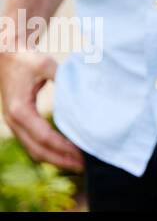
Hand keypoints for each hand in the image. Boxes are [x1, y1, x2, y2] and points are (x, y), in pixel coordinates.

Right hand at [0, 50, 82, 171]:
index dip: (62, 147)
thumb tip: (80, 91)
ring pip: (33, 150)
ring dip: (55, 158)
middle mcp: (14, 121)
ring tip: (78, 163)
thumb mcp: (45, 64)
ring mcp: (15, 124)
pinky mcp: (19, 123)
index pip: (43, 136)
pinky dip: (48, 151)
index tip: (81, 153)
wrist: (8, 54)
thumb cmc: (28, 58)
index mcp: (20, 110)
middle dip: (61, 160)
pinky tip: (65, 153)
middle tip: (84, 166)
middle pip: (37, 150)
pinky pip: (33, 143)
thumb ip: (60, 77)